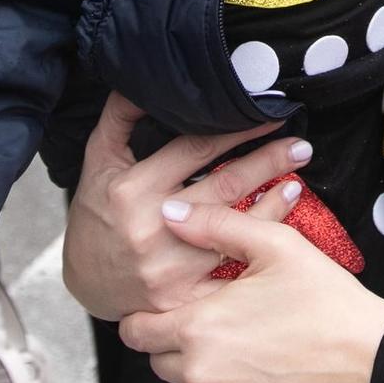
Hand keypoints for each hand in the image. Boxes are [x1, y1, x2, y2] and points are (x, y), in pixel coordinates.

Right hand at [62, 92, 308, 322]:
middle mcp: (154, 227)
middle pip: (225, 186)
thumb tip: (140, 81)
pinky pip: (230, 274)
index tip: (268, 118)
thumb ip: (120, 119)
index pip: (196, 149)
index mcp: (134, 189)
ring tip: (295, 183)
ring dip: (272, 206)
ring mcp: (170, 268)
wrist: (83, 284)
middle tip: (300, 147)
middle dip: (268, 162)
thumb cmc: (95, 216)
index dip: (237, 131)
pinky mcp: (183, 301)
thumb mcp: (98, 162)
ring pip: (235, 231)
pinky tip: (279, 236)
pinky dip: (256, 253)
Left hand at [121, 204, 383, 382]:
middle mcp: (200, 375)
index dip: (149, 320)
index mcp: (199, 326)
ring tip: (243, 363)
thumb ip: (216, 226)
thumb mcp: (276, 246)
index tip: (171, 317)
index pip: (136, 332)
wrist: (371, 360)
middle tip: (225, 333)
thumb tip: (172, 212)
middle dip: (183, 348)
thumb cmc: (327, 302)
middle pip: (161, 365)